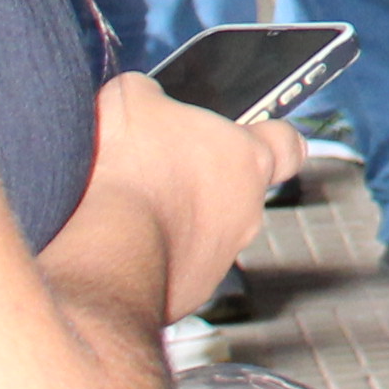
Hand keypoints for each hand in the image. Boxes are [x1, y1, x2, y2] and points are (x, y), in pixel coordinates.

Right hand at [86, 71, 297, 322]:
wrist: (103, 254)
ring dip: (175, 221)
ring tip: (129, 209)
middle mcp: (246, 213)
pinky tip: (117, 244)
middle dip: (201, 181)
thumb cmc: (126, 171)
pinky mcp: (188, 293)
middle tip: (157, 171)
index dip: (268, 138)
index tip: (247, 136)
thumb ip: (153, 96)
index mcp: (247, 159)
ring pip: (205, 233)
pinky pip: (174, 267)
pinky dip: (152, 256)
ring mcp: (220, 258)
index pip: (286, 145)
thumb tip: (147, 99)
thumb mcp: (132, 100)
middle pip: (236, 190)